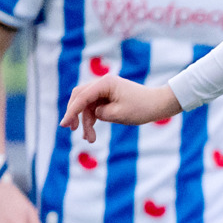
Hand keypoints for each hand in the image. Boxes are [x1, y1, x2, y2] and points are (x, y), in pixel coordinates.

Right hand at [60, 77, 181, 139]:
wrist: (159, 105)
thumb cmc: (142, 108)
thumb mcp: (118, 114)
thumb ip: (99, 113)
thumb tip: (92, 113)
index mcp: (105, 83)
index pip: (82, 97)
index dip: (71, 111)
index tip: (64, 125)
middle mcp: (103, 83)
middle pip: (80, 97)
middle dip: (75, 114)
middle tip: (72, 129)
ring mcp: (105, 89)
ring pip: (87, 105)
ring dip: (86, 122)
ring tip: (89, 139)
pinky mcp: (109, 96)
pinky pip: (95, 107)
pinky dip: (93, 119)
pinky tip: (91, 133)